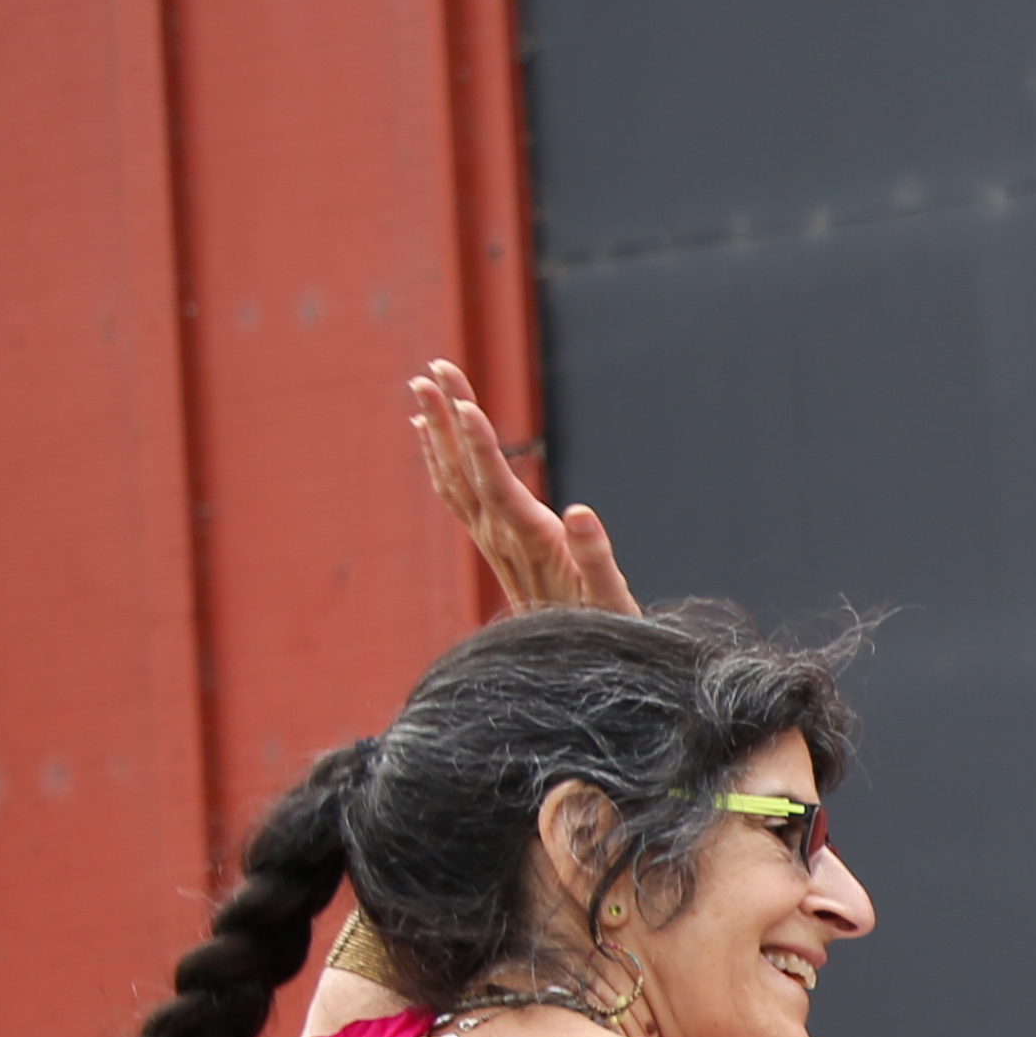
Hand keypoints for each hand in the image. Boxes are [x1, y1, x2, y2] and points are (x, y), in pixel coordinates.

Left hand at [407, 357, 639, 615]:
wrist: (572, 667)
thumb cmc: (602, 629)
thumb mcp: (611, 599)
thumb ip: (597, 556)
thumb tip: (582, 513)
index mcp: (530, 541)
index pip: (495, 484)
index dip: (479, 444)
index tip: (463, 402)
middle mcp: (500, 538)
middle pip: (465, 470)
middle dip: (449, 417)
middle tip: (434, 369)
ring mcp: (491, 539)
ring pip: (454, 477)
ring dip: (438, 430)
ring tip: (425, 385)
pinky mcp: (492, 541)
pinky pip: (456, 492)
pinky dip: (440, 457)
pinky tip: (431, 431)